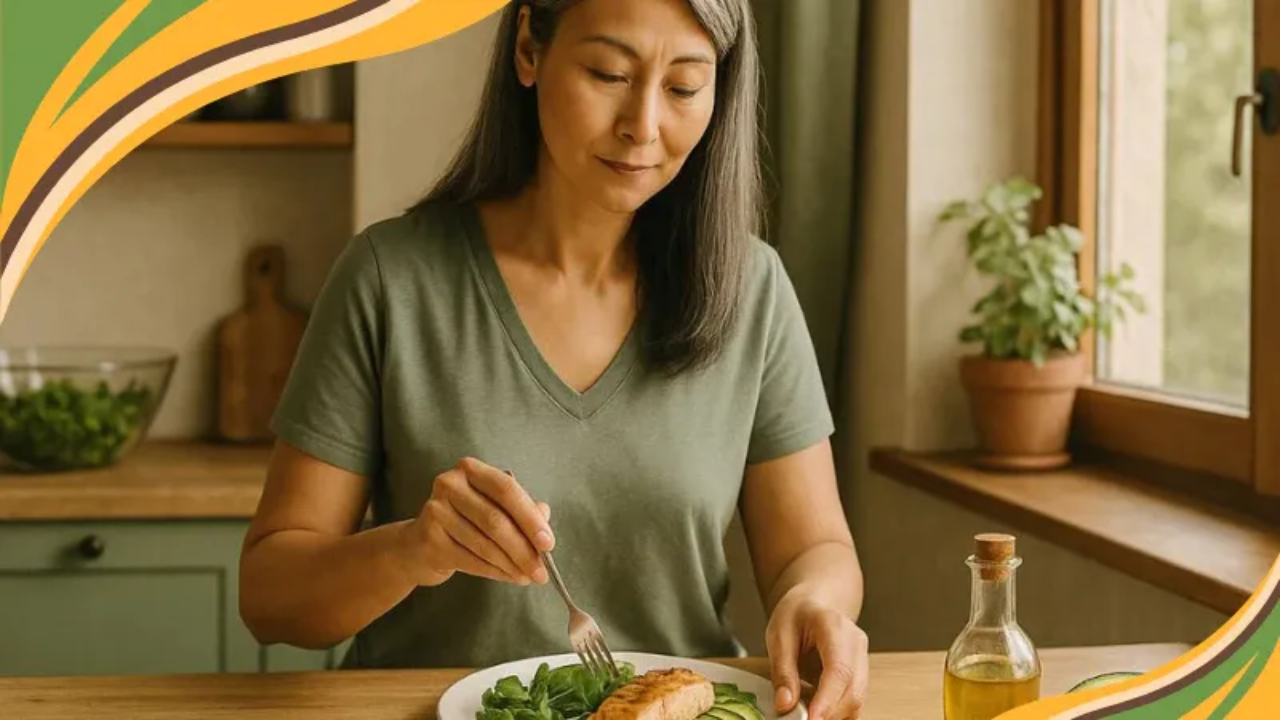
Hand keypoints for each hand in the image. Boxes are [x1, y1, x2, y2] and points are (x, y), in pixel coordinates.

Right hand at [399, 457, 554, 587]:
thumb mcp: (494, 507)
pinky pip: (470, 560)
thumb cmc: (466, 521)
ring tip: (528, 577)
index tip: (548, 543)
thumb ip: (522, 511)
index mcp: (471, 469)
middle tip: (541, 571)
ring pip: (484, 544)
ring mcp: (436, 511)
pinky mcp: (430, 540)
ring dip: (511, 565)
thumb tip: (544, 525)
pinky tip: (508, 577)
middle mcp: (450, 485)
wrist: (420, 544)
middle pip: (496, 520)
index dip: (530, 517)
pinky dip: (494, 572)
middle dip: (524, 549)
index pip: (506, 490)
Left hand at [766, 589, 868, 719]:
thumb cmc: (796, 615)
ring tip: (806, 714)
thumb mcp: (778, 637)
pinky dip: (836, 712)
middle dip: (829, 714)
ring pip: (857, 700)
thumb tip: (785, 704)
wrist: (813, 604)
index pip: (839, 670)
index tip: (811, 719)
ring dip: (833, 715)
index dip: (827, 700)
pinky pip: (854, 701)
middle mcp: (856, 643)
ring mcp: (862, 660)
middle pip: (854, 690)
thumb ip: (783, 672)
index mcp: (834, 627)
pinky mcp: (860, 675)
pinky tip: (816, 711)